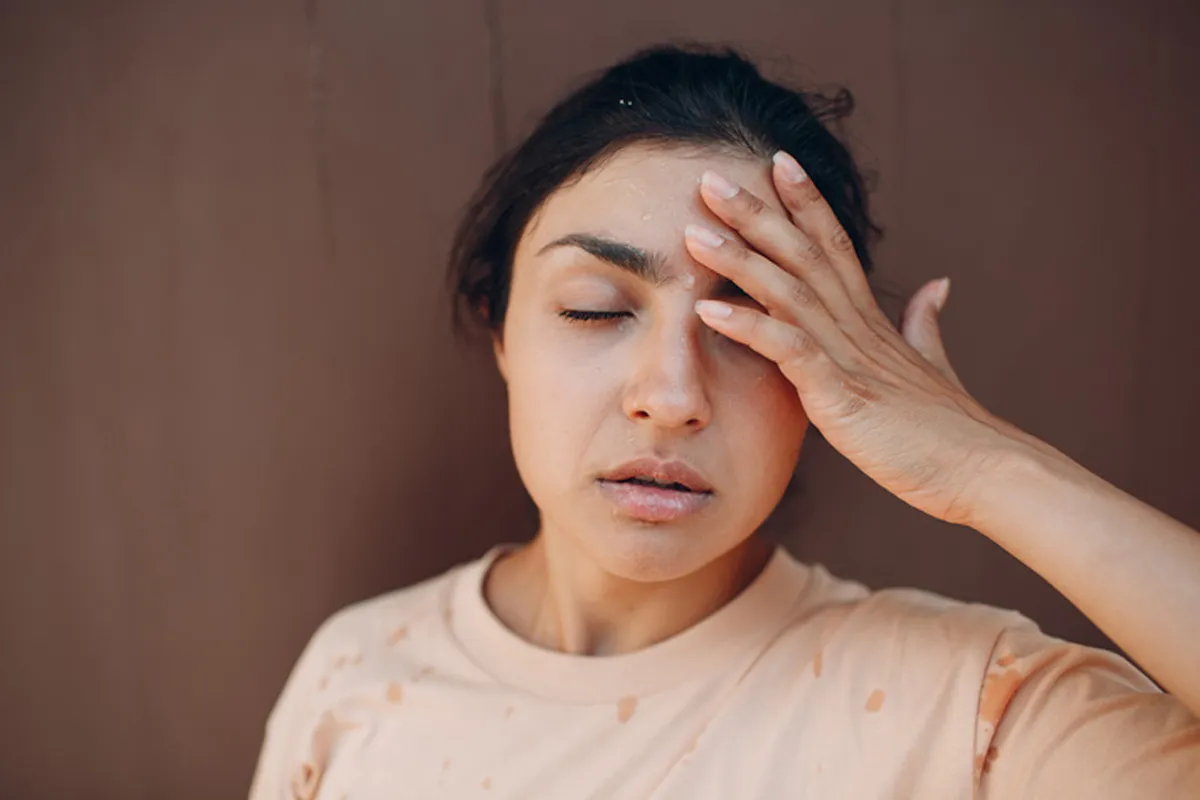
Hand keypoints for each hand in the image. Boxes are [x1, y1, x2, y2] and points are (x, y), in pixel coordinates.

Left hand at [685, 152, 1021, 524]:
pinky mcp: (841, 393)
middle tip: (711, 177)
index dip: (806, 202)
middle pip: (802, 254)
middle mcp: (857, 327)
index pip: (834, 245)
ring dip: (739, 259)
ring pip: (789, 291)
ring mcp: (849, 357)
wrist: (980, 472)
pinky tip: (709, 310)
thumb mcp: (932, 365)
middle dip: (756, 213)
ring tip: (693, 232)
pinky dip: (750, 327)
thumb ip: (924, 323)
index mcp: (871, 320)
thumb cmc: (948, 429)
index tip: (778, 161)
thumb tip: (936, 285)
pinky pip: (789, 350)